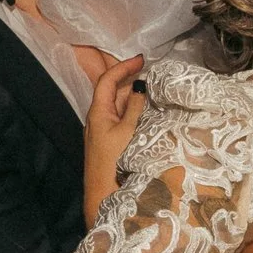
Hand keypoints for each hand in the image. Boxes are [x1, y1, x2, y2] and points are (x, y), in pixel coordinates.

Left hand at [82, 53, 146, 220]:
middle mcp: (98, 118)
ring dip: (134, 95)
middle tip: (151, 72)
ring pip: (119, 105)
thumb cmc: (113, 162)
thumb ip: (135, 107)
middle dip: (130, 79)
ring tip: (154, 88)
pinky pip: (122, 117)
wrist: (103, 193)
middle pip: (113, 91)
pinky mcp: (110, 140)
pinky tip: (148, 111)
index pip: (108, 80)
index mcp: (98, 112)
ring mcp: (104, 129)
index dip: (123, 67)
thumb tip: (141, 85)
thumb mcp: (127, 131)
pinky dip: (134, 109)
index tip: (141, 60)